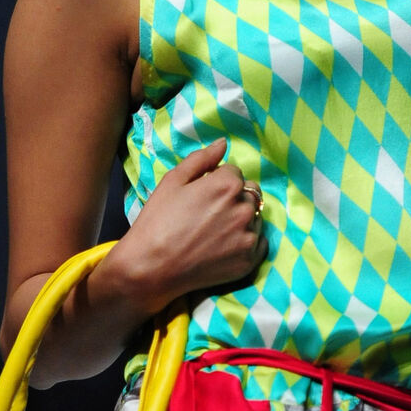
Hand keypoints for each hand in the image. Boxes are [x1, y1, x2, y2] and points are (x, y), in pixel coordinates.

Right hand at [117, 138, 267, 312]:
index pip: (234, 173)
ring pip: (255, 217)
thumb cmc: (158, 221)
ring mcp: (249, 236)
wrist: (151, 267)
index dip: (216, 182)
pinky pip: (259, 242)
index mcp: (228, 184)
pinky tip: (223, 247)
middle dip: (234, 198)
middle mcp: (244, 208)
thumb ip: (201, 159)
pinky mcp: (250, 261)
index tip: (201, 197)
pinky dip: (246, 242)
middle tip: (208, 215)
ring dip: (241, 220)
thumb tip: (223, 143)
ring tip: (214, 233)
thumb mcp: (173, 181)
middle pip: (249, 194)